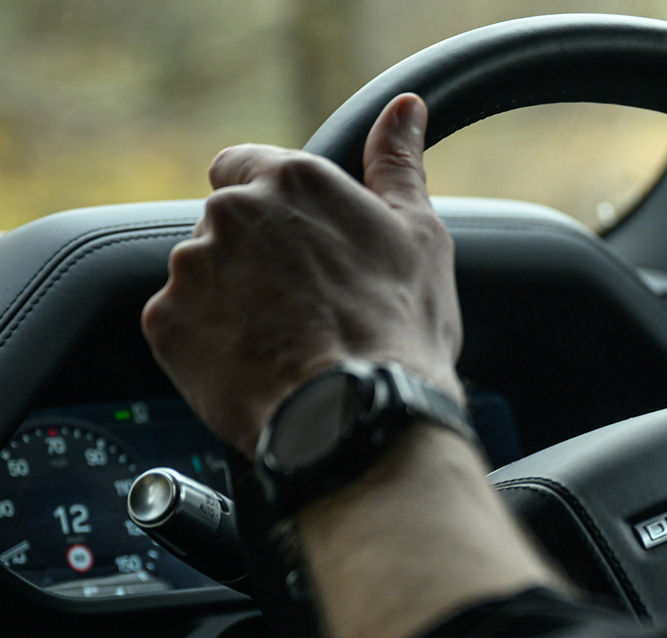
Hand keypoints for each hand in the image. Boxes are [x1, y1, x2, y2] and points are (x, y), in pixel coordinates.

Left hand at [142, 93, 461, 456]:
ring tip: (284, 342)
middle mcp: (232, 212)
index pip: (245, 165)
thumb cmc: (398, 330)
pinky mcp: (166, 323)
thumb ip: (397, 163)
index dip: (273, 207)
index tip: (297, 245)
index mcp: (293, 181)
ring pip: (203, 276)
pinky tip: (257, 364)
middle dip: (255, 259)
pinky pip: (180, 325)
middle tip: (305, 304)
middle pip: (226, 226)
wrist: (359, 417)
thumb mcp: (419, 235)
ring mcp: (192, 267)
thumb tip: (404, 110)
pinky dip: (209, 343)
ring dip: (231, 301)